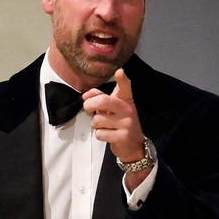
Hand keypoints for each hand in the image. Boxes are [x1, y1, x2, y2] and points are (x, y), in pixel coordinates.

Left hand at [82, 69, 148, 183]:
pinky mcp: (123, 137)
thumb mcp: (112, 109)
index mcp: (126, 100)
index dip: (122, 79)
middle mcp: (128, 110)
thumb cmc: (119, 123)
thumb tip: (85, 96)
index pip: (125, 87)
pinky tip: (108, 136)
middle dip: (89, 105)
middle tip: (87, 109)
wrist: (133, 146)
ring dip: (95, 125)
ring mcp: (126, 124)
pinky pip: (100, 134)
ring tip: (104, 126)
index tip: (120, 71)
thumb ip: (100, 99)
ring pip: (98, 120)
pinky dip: (100, 135)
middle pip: (103, 101)